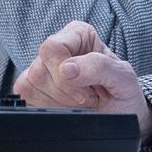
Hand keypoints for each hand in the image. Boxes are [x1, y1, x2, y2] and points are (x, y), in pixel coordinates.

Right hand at [14, 20, 151, 144]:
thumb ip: (99, 66)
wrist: (121, 116)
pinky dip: (49, 109)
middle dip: (65, 92)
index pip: (53, 47)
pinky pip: (27, 98)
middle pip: (39, 69)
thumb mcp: (124, 77)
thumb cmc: (123, 93)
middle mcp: (57, 48)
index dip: (65, 74)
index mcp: (78, 34)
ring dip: (60, 102)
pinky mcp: (33, 89)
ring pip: (31, 85)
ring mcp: (42, 68)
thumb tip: (67, 69)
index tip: (87, 90)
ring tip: (80, 102)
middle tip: (88, 98)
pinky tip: (67, 108)